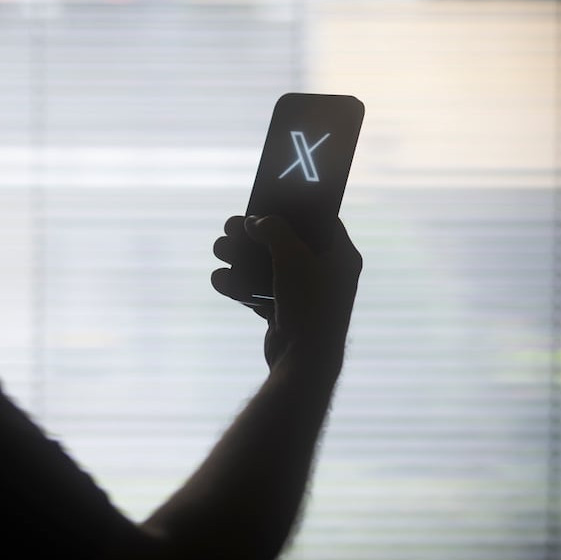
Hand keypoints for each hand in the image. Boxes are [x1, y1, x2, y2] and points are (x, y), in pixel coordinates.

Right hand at [212, 215, 361, 369]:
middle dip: (256, 234)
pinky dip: (241, 285)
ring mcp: (304, 296)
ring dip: (241, 258)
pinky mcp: (285, 314)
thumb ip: (274, 229)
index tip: (273, 196)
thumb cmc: (307, 304)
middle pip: (287, 243)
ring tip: (219, 249)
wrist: (302, 363)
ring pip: (268, 267)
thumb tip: (256, 221)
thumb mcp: (291, 255)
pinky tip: (222, 278)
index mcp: (341, 257)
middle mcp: (326, 275)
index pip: (322, 221)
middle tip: (232, 223)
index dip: (297, 207)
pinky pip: (260, 292)